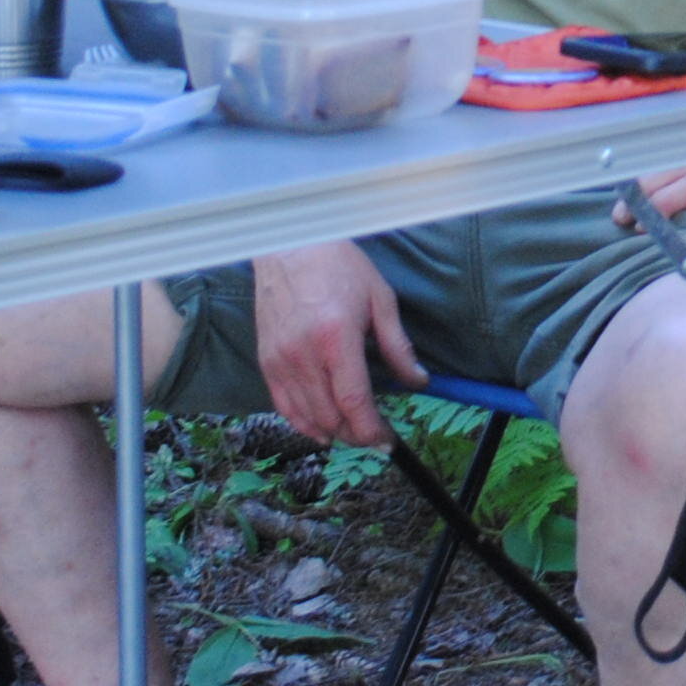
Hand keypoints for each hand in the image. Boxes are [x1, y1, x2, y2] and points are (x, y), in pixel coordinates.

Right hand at [250, 240, 422, 449]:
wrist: (289, 245)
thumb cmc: (338, 265)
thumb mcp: (380, 299)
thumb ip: (397, 346)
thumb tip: (418, 380)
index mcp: (335, 338)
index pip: (354, 401)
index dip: (372, 429)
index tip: (387, 440)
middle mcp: (304, 354)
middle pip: (330, 416)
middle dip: (356, 434)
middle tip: (376, 435)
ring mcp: (280, 360)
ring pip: (307, 416)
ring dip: (332, 432)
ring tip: (353, 432)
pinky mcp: (266, 360)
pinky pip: (283, 405)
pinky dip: (303, 422)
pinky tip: (321, 427)